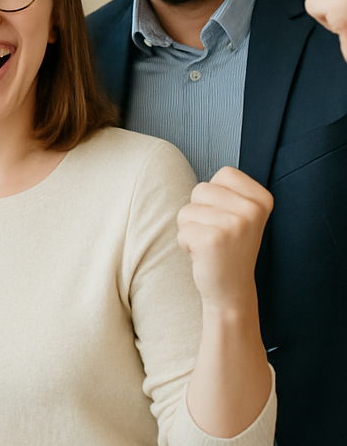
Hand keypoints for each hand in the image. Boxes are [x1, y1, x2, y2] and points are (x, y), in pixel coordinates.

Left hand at [177, 167, 271, 313]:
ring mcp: (234, 224)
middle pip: (200, 189)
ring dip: (190, 228)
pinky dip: (185, 243)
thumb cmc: (229, 248)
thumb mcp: (241, 213)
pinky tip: (204, 255)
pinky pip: (182, 229)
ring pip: (187, 209)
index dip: (215, 195)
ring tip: (210, 245)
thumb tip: (191, 155)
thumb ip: (229, 190)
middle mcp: (252, 210)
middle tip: (217, 234)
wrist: (232, 291)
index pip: (223, 173)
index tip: (228, 217)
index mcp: (263, 199)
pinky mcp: (214, 239)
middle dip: (199, 212)